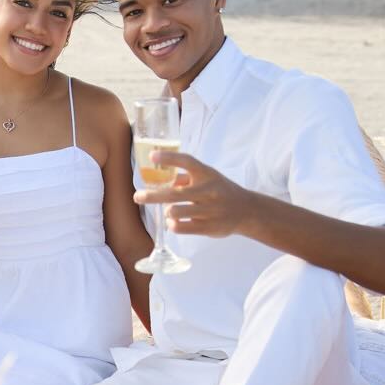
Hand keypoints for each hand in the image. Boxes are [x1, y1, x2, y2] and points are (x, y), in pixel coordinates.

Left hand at [133, 152, 259, 237]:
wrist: (247, 211)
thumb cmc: (219, 191)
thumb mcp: (208, 178)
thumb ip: (185, 177)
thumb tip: (158, 178)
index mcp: (207, 174)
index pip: (187, 162)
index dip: (169, 158)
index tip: (152, 156)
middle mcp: (209, 190)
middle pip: (175, 193)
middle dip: (153, 196)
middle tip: (137, 197)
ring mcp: (210, 209)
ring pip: (177, 212)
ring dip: (167, 212)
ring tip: (168, 212)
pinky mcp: (210, 227)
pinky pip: (183, 228)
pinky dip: (173, 226)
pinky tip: (173, 223)